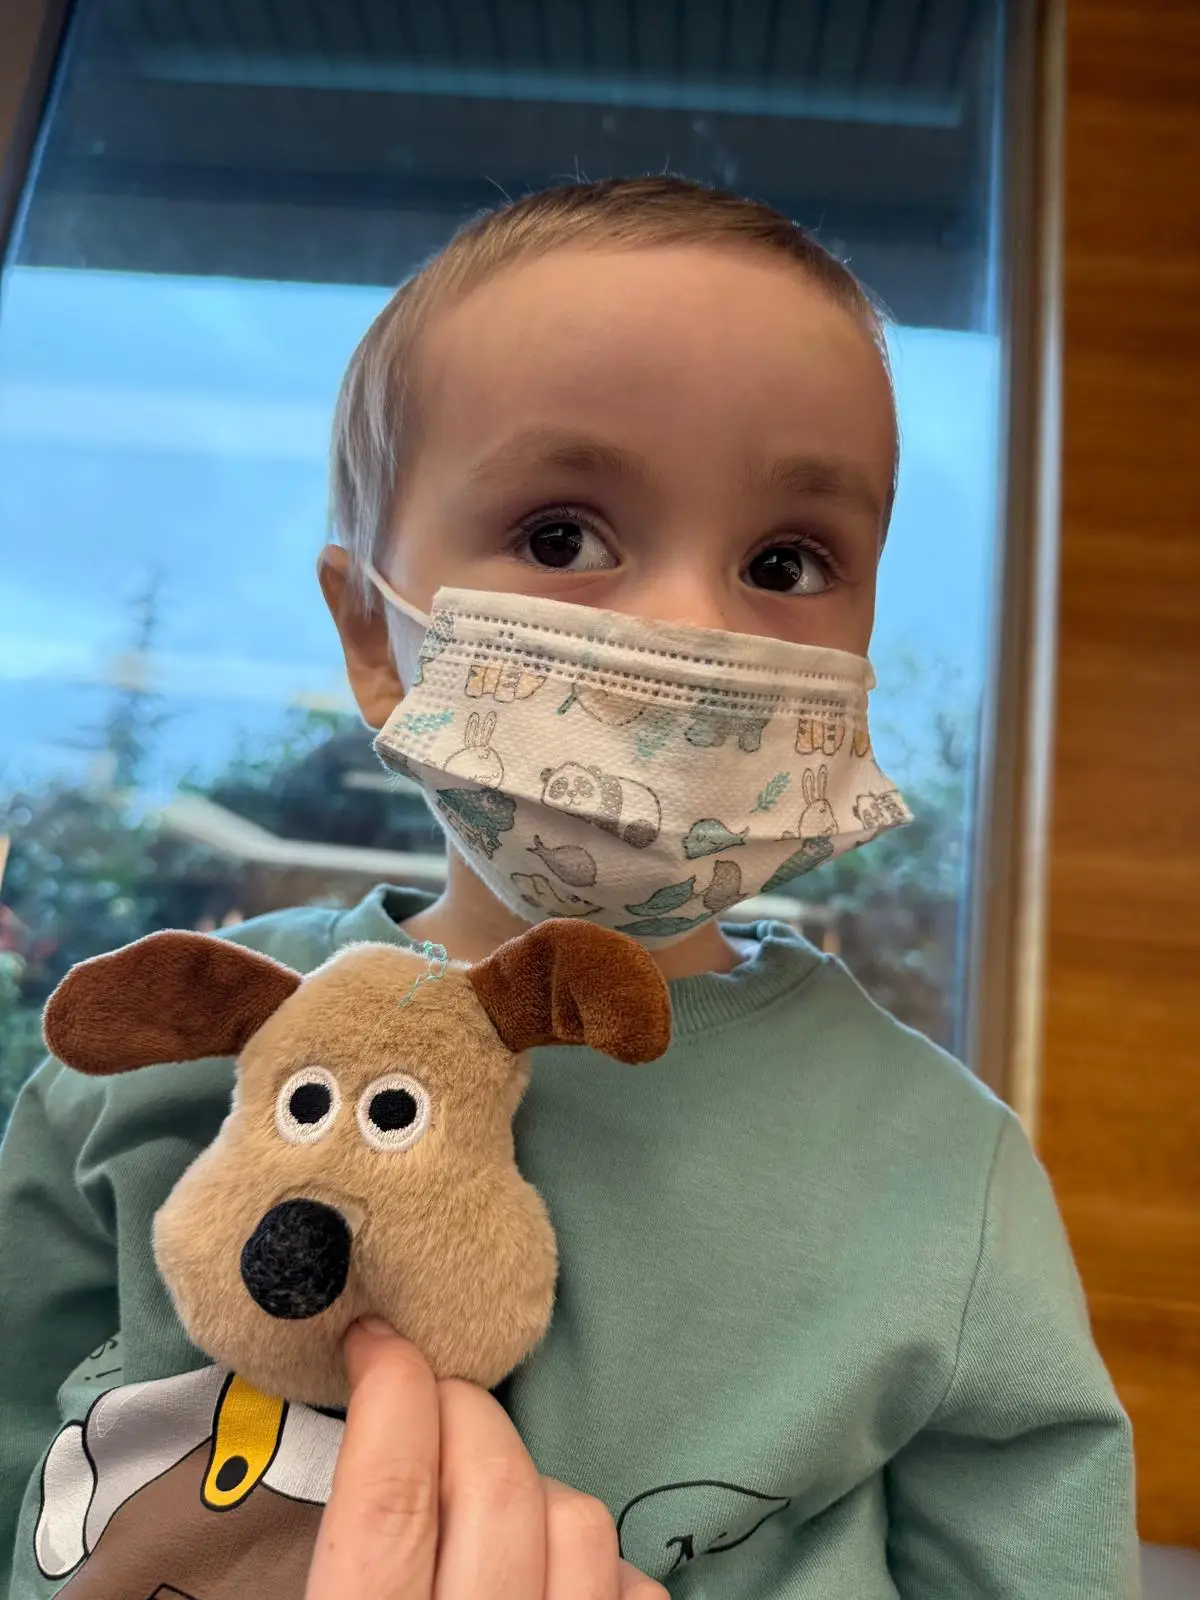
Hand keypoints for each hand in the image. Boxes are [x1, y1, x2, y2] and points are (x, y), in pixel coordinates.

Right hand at [306, 1318, 667, 1599]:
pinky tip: (551, 1571)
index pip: (389, 1500)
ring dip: (533, 1483)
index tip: (373, 1337)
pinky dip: (596, 1562)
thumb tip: (326, 1437)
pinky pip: (634, 1585)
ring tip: (487, 1499)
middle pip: (494, 1482)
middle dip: (462, 1406)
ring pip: (579, 1518)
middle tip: (424, 1396)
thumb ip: (305, 1550)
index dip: (387, 1392)